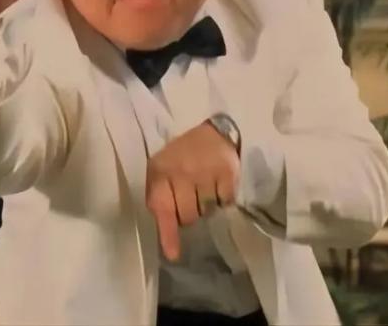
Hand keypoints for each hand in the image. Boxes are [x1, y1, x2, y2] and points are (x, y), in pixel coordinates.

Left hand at [145, 121, 239, 261]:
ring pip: (206, 211)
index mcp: (160, 171)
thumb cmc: (182, 156)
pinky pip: (225, 203)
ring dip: (206, 206)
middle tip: (192, 197)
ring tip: (205, 187)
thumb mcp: (162, 171)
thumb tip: (166, 236)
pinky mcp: (227, 173)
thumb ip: (160, 198)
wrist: (214, 132)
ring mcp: (206, 172)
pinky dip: (223, 199)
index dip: (167, 233)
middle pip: (187, 216)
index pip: (161, 207)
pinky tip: (218, 184)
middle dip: (189, 214)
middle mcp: (181, 171)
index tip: (173, 255)